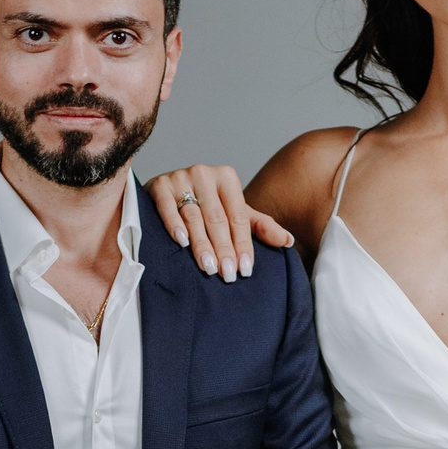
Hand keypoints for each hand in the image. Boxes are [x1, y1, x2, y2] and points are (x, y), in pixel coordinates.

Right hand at [147, 164, 294, 281]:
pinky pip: (167, 207)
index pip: (238, 216)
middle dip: (223, 249)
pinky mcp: (159, 185)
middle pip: (217, 219)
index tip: (244, 270)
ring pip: (194, 216)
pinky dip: (174, 224)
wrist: (167, 192)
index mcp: (227, 178)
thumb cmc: (204, 205)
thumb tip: (288, 241)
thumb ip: (259, 226)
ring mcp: (180, 177)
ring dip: (202, 244)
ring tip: (209, 268)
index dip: (243, 244)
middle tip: (227, 275)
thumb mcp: (233, 212)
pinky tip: (182, 242)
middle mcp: (204, 173)